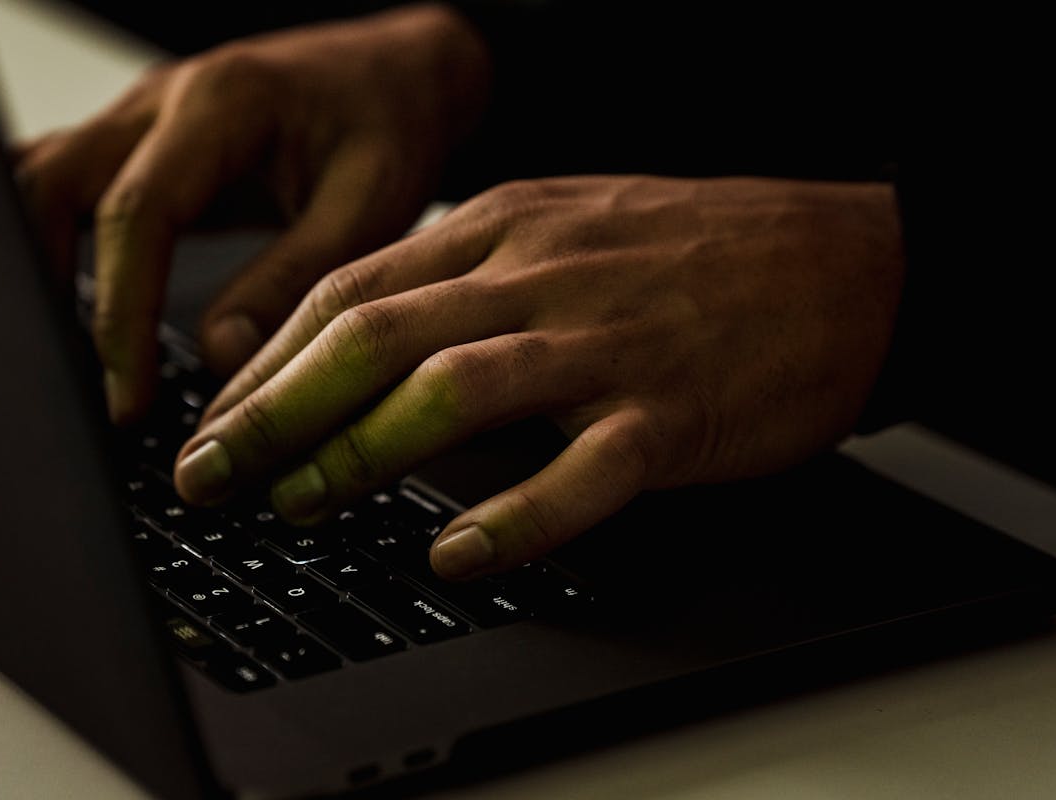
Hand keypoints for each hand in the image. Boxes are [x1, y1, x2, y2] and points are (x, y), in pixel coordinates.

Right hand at [13, 3, 489, 421]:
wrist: (397, 75)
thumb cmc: (391, 125)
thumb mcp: (369, 207)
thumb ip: (295, 280)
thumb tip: (222, 354)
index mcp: (223, 103)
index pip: (135, 213)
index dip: (121, 314)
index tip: (126, 396)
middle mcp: (164, 99)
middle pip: (50, 184)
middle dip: (47, 289)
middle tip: (74, 383)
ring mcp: (142, 117)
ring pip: (41, 180)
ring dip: (37, 264)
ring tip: (60, 356)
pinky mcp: (140, 143)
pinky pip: (66, 183)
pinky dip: (49, 242)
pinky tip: (62, 304)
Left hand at [173, 175, 904, 578]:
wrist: (845, 257)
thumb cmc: (695, 251)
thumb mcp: (562, 229)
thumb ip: (465, 280)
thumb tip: (364, 348)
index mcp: (502, 226)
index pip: (349, 290)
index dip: (265, 361)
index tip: (211, 419)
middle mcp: (537, 274)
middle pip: (373, 336)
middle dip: (274, 410)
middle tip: (211, 474)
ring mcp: (604, 341)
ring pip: (453, 390)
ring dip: (360, 453)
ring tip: (300, 506)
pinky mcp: (670, 411)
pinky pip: (580, 470)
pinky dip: (513, 517)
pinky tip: (456, 556)